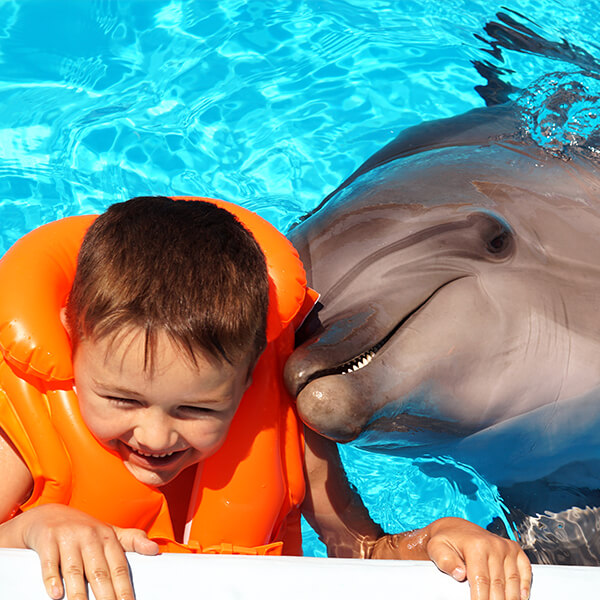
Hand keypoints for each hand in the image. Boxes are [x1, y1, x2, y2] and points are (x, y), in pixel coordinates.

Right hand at [13, 504, 158, 599]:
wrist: (50, 515)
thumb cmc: (85, 531)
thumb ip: (133, 541)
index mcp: (108, 537)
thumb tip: (155, 549)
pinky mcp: (48, 540)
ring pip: (75, 570)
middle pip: (99, 572)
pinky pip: (49, 563)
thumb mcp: (110, 533)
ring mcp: (69, 538)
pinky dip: (51, 579)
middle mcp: (90, 537)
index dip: (124, 589)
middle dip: (106, 596)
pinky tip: (55, 594)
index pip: (119, 567)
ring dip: (79, 593)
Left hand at [370, 517, 530, 599]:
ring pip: (512, 582)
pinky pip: (525, 570)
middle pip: (498, 585)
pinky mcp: (514, 549)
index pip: (481, 581)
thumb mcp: (437, 548)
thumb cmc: (445, 542)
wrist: (455, 529)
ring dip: (510, 598)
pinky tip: (520, 598)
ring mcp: (506, 547)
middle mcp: (494, 545)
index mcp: (476, 545)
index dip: (481, 599)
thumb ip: (445, 561)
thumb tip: (460, 574)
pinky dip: (524, 586)